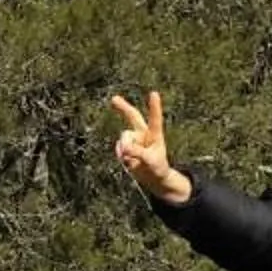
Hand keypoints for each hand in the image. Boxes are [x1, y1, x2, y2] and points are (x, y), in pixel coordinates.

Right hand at [109, 88, 189, 203]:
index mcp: (155, 134)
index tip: (154, 93)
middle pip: (132, 116)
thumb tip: (122, 147)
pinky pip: (119, 149)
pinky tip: (128, 161)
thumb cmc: (157, 167)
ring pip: (124, 138)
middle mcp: (143, 133)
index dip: (154, 107)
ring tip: (135, 160)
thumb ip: (138, 153)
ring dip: (126, 149)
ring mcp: (133, 139)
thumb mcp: (150, 161)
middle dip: (123, 107)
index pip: (155, 119)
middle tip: (114, 99)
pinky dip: (122, 156)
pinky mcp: (125, 147)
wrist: (152, 177)